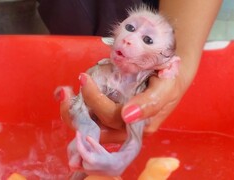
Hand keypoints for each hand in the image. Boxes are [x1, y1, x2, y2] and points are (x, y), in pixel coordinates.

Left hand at [57, 72, 183, 142]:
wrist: (171, 73)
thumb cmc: (169, 80)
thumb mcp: (165, 89)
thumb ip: (150, 104)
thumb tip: (127, 116)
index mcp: (138, 127)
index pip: (111, 118)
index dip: (95, 100)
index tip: (84, 78)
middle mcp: (124, 129)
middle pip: (94, 130)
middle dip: (74, 113)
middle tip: (64, 91)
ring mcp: (115, 121)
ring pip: (88, 125)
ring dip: (71, 110)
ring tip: (63, 92)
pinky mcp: (108, 113)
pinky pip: (88, 115)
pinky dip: (74, 106)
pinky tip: (65, 95)